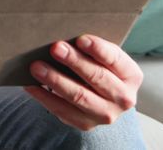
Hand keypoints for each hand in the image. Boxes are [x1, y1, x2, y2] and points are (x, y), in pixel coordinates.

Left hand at [23, 35, 142, 130]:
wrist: (101, 97)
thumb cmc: (99, 67)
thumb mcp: (103, 57)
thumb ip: (91, 48)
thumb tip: (64, 37)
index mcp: (131, 75)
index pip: (115, 59)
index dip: (98, 49)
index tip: (81, 39)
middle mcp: (123, 98)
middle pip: (97, 77)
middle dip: (74, 61)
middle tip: (55, 48)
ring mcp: (106, 114)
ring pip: (79, 96)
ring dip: (56, 80)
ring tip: (37, 66)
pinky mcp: (86, 124)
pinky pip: (63, 111)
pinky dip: (45, 97)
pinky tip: (31, 85)